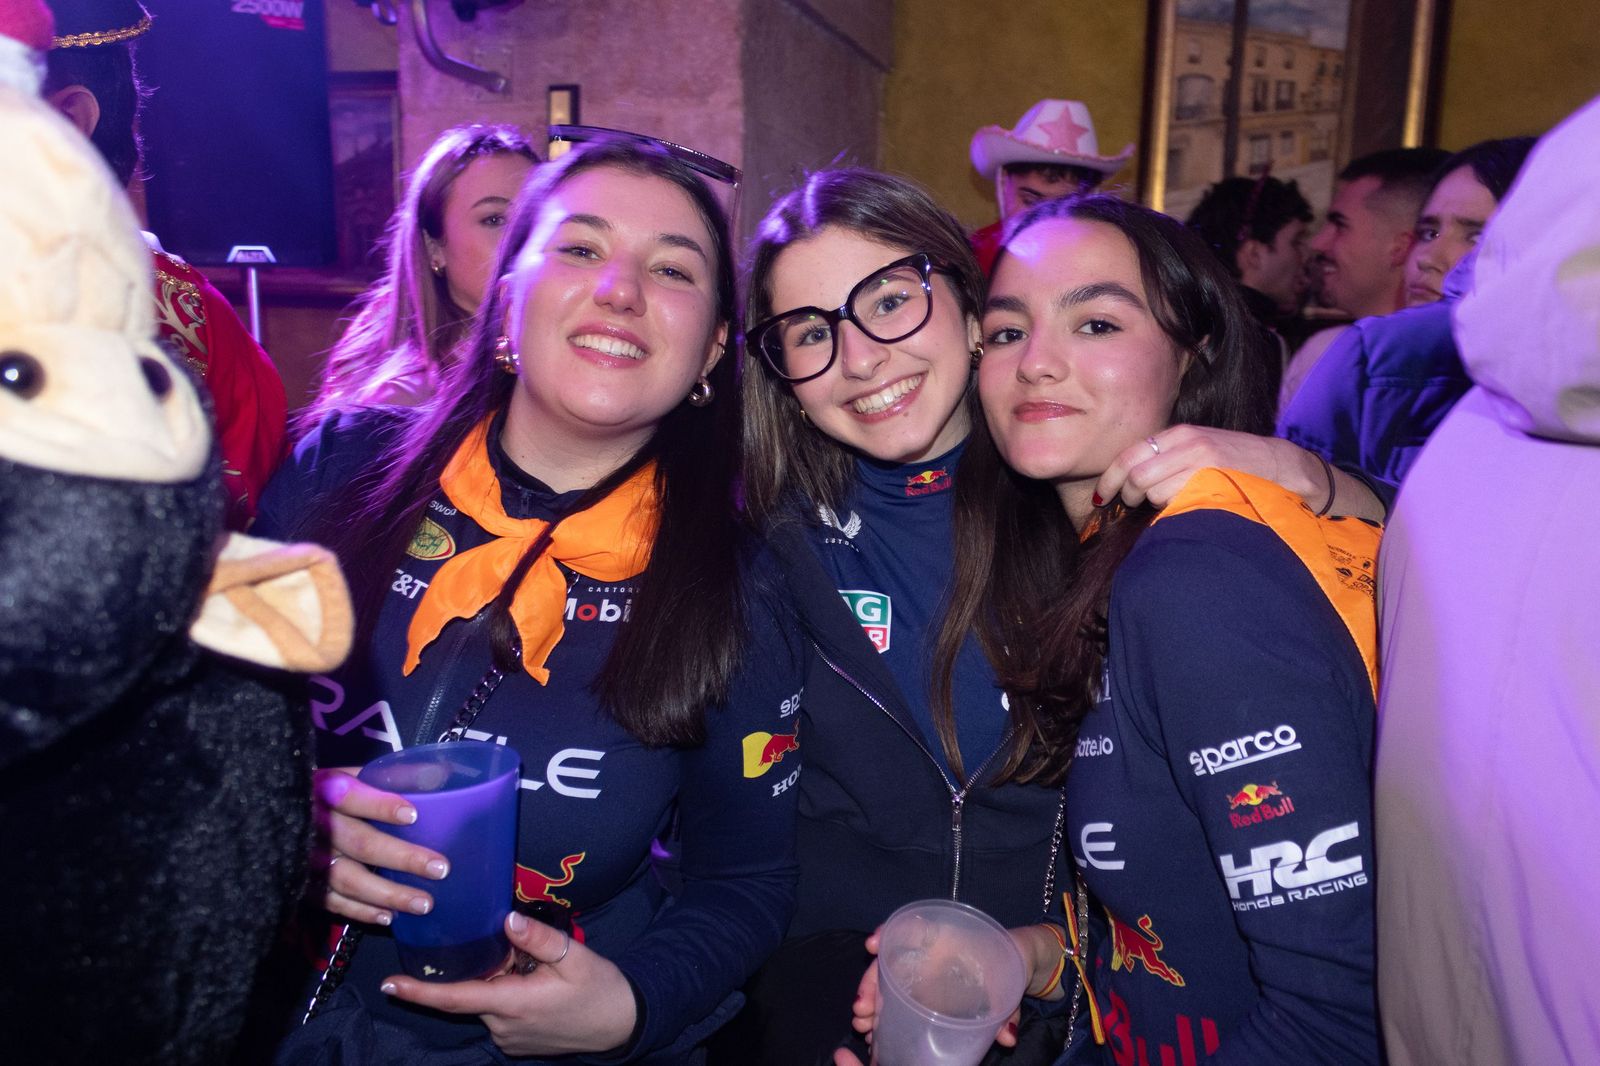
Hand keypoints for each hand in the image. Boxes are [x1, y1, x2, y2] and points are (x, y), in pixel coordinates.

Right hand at [313, 766, 449, 926]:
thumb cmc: (323, 794)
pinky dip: (361, 911)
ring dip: (388, 893)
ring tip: (425, 903)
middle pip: (360, 843)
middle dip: (402, 857)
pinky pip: (332, 902)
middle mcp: (315, 826)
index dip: (380, 806)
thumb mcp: (347, 775)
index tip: (413, 815)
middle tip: (440, 868)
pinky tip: (389, 916)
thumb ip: (386, 776)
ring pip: (348, 879)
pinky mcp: (301, 885)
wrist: (270, 818)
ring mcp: (305, 859)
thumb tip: (439, 773)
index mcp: (326, 791)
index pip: (352, 796)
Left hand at [381, 911, 637, 1056]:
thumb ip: (539, 938)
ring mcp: (509, 1038)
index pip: (455, 998)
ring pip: (487, 1000)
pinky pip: (499, 1012)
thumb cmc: (600, 989)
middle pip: (473, 991)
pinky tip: (536, 984)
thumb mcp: (575, 957)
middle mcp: (503, 1026)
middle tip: (516, 951)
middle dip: (483, 967)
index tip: (390, 984)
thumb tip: (505, 920)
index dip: (420, 992)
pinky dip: (507, 994)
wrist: (623, 1025)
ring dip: (500, 980)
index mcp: (513, 1003)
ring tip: (537, 968)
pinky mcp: (516, 1042)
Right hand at [843, 928, 1020, 1057]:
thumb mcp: (1012, 984)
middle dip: (871, 984)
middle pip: (892, 962)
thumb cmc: (1013, 961)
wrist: (1021, 964)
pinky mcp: (924, 992)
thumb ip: (1008, 1009)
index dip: (889, 934)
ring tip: (862, 1025)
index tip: (871, 945)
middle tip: (861, 1011)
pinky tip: (874, 1033)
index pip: (914, 928)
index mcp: (950, 940)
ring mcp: (925, 972)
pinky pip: (898, 1000)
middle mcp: (931, 953)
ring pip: (889, 983)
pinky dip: (883, 1014)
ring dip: (871, 1002)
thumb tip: (1006, 1037)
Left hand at [1095, 425, 1381, 520]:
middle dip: (1128, 495)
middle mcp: (1186, 443)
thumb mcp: (1197, 452)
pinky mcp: (1212, 478)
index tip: (1102, 496)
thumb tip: (1128, 484)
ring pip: (1153, 489)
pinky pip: (1174, 499)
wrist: (1280, 467)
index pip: (1129, 454)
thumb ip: (1165, 461)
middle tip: (1131, 506)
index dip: (1110, 478)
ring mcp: (1200, 461)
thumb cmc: (1234, 465)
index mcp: (1178, 434)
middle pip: (1136, 474)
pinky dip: (1172, 509)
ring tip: (1170, 503)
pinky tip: (1184, 507)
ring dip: (1153, 503)